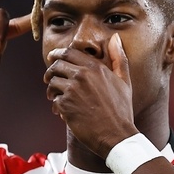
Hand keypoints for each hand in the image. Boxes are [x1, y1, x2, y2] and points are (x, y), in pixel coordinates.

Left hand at [44, 33, 137, 156]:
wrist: (116, 135)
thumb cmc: (122, 110)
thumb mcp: (124, 81)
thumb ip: (119, 58)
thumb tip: (115, 38)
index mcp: (95, 67)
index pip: (68, 52)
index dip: (57, 54)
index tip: (52, 57)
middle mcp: (82, 75)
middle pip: (56, 65)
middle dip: (50, 71)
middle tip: (49, 78)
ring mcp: (72, 90)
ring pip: (52, 82)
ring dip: (51, 90)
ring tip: (55, 97)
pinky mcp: (65, 105)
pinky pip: (53, 101)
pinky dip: (56, 106)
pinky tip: (63, 112)